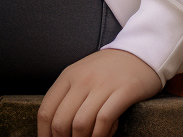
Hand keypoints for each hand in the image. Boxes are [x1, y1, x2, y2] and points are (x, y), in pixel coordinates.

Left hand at [38, 48, 161, 136]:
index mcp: (68, 76)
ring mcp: (102, 85)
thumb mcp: (81, 76)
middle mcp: (82, 80)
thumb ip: (67, 97)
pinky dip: (101, 135)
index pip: (46, 111)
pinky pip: (104, 120)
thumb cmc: (107, 70)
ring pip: (80, 124)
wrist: (138, 53)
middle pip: (61, 121)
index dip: (44, 134)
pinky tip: (104, 136)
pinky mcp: (123, 91)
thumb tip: (54, 128)